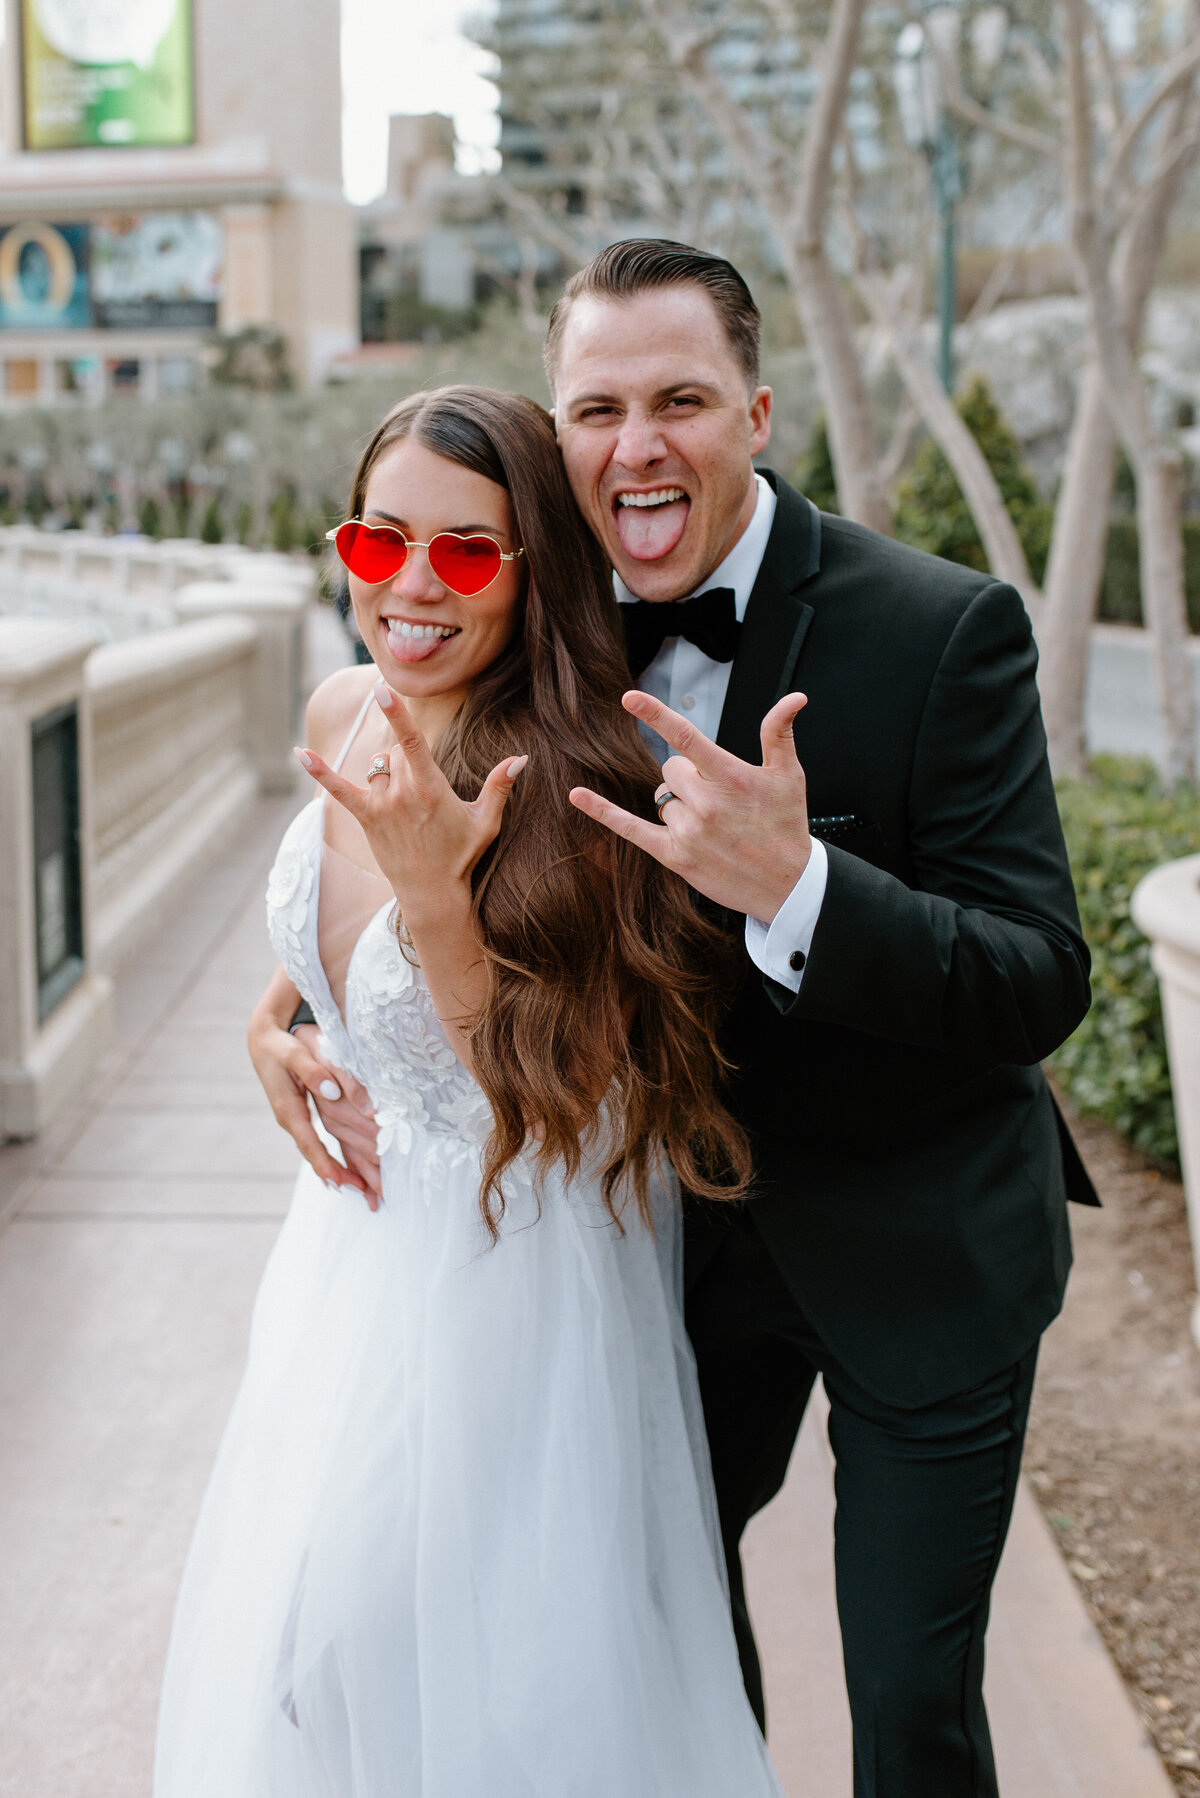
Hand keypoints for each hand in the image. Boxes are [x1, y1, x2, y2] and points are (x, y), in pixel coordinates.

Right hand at [246, 1006, 382, 1209]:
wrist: (262, 1041)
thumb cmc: (280, 1046)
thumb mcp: (296, 1053)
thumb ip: (314, 1071)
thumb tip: (331, 1091)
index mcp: (288, 1108)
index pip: (309, 1143)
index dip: (325, 1163)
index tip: (340, 1182)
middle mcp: (290, 1120)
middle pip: (315, 1155)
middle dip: (338, 1175)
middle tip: (364, 1192)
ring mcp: (295, 1120)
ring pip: (317, 1152)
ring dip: (338, 1170)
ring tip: (363, 1189)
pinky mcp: (301, 1116)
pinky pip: (317, 1143)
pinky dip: (332, 1157)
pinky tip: (347, 1170)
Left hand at [295, 680, 526, 925]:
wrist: (432, 894)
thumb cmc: (462, 856)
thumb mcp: (487, 821)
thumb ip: (500, 786)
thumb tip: (521, 758)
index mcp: (431, 788)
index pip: (411, 742)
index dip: (396, 713)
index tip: (382, 688)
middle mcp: (401, 794)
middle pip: (396, 753)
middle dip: (409, 762)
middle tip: (425, 795)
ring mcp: (380, 806)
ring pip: (377, 768)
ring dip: (389, 773)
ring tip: (408, 803)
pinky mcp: (365, 818)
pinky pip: (338, 789)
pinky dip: (319, 771)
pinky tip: (299, 752)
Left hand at [569, 691, 811, 921]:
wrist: (787, 885)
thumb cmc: (786, 826)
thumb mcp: (789, 776)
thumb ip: (779, 733)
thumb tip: (795, 697)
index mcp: (731, 777)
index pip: (687, 737)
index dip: (656, 715)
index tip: (629, 697)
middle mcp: (706, 803)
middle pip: (670, 770)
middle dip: (688, 778)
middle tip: (719, 800)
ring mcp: (688, 831)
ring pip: (661, 799)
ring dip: (680, 806)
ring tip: (713, 826)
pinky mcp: (675, 856)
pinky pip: (630, 828)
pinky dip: (603, 812)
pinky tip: (577, 795)